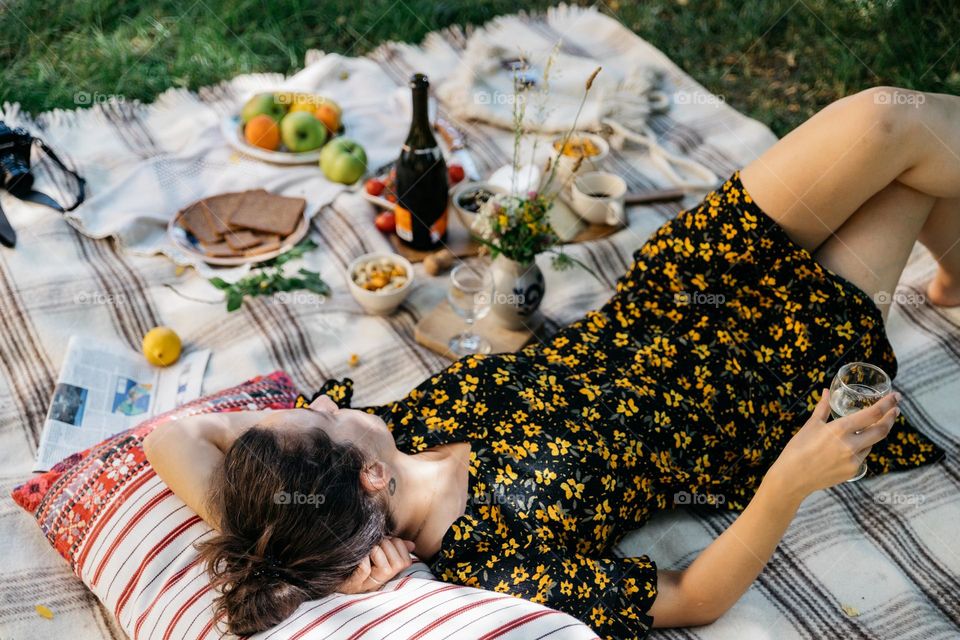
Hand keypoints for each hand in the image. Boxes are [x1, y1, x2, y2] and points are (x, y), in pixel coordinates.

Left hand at [337, 537, 415, 593]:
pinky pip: (365, 569)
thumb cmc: (360, 558)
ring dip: (373, 552)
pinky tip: (359, 557)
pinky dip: (362, 561)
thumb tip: (411, 545)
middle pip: (396, 562)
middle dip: (384, 546)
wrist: (335, 570)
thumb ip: (395, 547)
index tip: (384, 544)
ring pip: (383, 567)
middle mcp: (384, 580)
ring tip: (366, 552)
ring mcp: (369, 584)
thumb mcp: (380, 552)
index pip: (405, 558)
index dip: (395, 544)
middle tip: (373, 547)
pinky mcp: (354, 585)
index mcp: (392, 571)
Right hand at [769, 388, 899, 497]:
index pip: (872, 414)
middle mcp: (850, 445)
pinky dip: (860, 448)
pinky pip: (862, 456)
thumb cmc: (798, 448)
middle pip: (881, 430)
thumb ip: (823, 408)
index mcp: (839, 429)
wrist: (792, 477)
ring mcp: (853, 460)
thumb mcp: (811, 425)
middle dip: (891, 418)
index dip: (887, 404)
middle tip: (895, 409)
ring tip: (865, 427)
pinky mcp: (853, 471)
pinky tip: (850, 446)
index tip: (895, 396)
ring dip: (873, 434)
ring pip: (872, 443)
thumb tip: (827, 392)